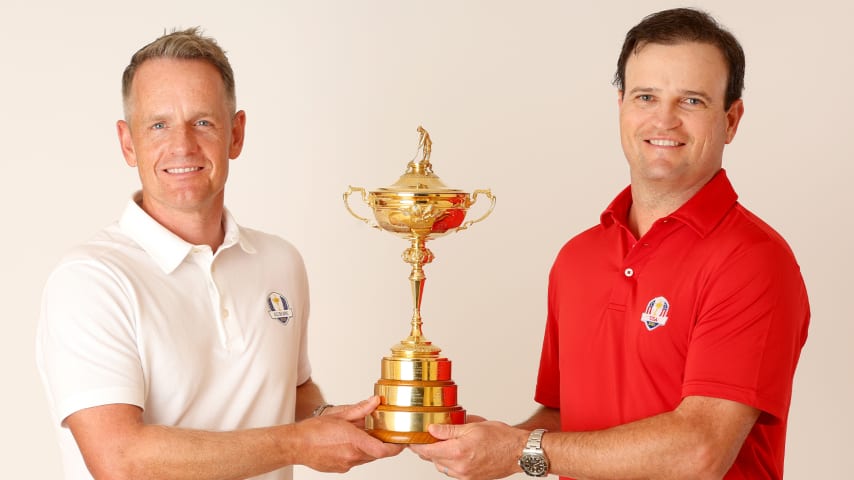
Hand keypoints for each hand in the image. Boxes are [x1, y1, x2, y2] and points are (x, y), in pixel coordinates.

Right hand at [294, 396, 403, 471]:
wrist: (295, 445)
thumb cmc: (313, 430)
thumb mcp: (340, 415)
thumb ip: (360, 410)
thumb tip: (375, 402)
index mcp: (354, 441)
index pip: (383, 450)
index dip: (396, 448)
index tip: (402, 442)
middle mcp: (352, 456)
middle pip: (376, 454)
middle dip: (382, 444)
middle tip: (382, 433)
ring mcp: (346, 464)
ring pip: (366, 458)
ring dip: (368, 448)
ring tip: (362, 435)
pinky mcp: (340, 469)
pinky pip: (355, 461)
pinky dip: (357, 453)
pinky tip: (348, 443)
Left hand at [409, 420, 527, 479]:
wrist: (519, 452)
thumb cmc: (501, 437)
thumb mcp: (473, 426)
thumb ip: (449, 429)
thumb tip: (432, 429)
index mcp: (458, 451)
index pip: (428, 450)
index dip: (417, 444)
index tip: (412, 438)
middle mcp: (460, 467)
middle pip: (432, 459)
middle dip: (427, 448)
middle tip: (425, 436)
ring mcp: (465, 475)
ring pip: (441, 466)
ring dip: (438, 456)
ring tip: (443, 442)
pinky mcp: (470, 479)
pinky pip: (452, 471)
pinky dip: (449, 462)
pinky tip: (455, 451)